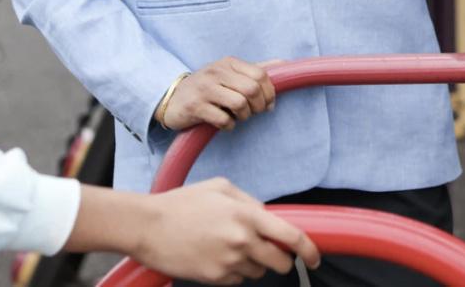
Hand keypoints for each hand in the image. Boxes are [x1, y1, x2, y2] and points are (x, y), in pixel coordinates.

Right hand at [136, 179, 320, 283]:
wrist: (149, 227)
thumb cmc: (183, 203)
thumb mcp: (220, 187)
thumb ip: (249, 201)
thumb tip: (268, 217)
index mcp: (246, 215)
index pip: (291, 237)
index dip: (309, 249)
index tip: (315, 257)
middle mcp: (242, 241)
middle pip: (280, 262)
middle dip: (279, 258)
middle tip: (265, 247)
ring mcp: (229, 263)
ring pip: (258, 271)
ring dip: (252, 261)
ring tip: (227, 245)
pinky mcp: (216, 279)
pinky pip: (238, 279)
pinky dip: (233, 270)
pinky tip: (214, 255)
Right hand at [161, 57, 276, 131]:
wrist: (173, 98)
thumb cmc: (208, 87)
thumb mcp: (229, 73)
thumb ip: (254, 69)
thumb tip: (283, 63)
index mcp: (228, 62)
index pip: (260, 75)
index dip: (269, 93)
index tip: (267, 104)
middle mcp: (217, 72)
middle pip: (252, 89)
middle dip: (259, 106)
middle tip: (253, 113)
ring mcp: (205, 89)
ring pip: (240, 104)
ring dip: (244, 116)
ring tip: (238, 117)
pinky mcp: (196, 107)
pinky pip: (223, 120)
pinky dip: (229, 126)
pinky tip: (224, 123)